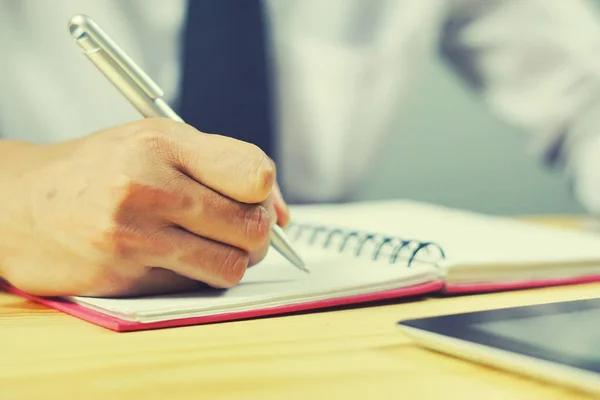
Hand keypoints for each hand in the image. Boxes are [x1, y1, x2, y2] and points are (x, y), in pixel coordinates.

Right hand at [0, 118, 289, 296]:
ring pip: (232, 265)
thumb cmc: (100, 168)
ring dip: (234, 259)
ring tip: (212, 244)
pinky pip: (196, 284)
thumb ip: (224, 167)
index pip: (254, 174)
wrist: (18, 204)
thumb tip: (284, 216)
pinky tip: (178, 256)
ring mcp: (134, 234)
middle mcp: (148, 185)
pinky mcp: (124, 274)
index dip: (266, 193)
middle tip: (241, 228)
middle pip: (252, 225)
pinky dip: (200, 274)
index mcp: (162, 142)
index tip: (256, 199)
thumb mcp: (156, 142)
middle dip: (259, 233)